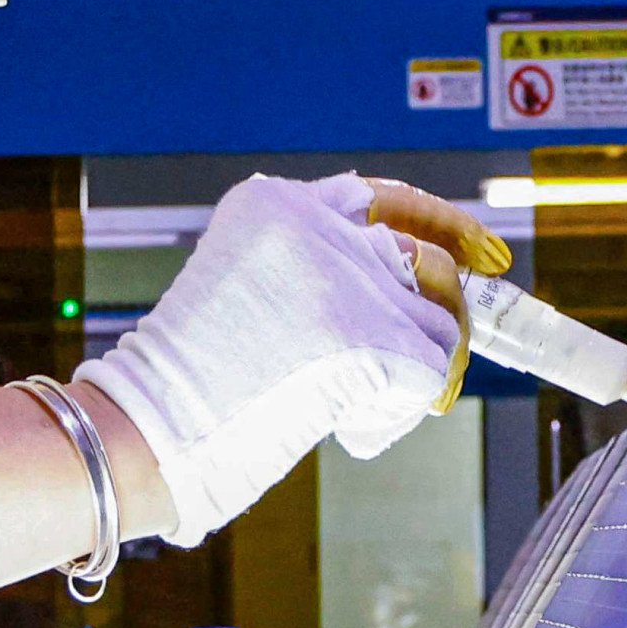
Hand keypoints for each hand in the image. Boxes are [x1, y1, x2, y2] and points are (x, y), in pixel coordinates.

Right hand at [77, 174, 491, 544]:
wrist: (148, 430)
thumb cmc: (185, 383)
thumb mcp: (246, 289)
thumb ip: (316, 272)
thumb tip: (416, 289)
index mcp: (276, 204)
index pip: (381, 197)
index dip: (436, 223)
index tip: (478, 250)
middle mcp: (318, 227)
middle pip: (426, 259)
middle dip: (448, 306)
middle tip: (442, 350)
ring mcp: (350, 281)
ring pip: (436, 324)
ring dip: (407, 376)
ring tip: (347, 407)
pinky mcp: (376, 338)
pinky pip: (429, 377)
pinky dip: (395, 414)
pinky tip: (346, 428)